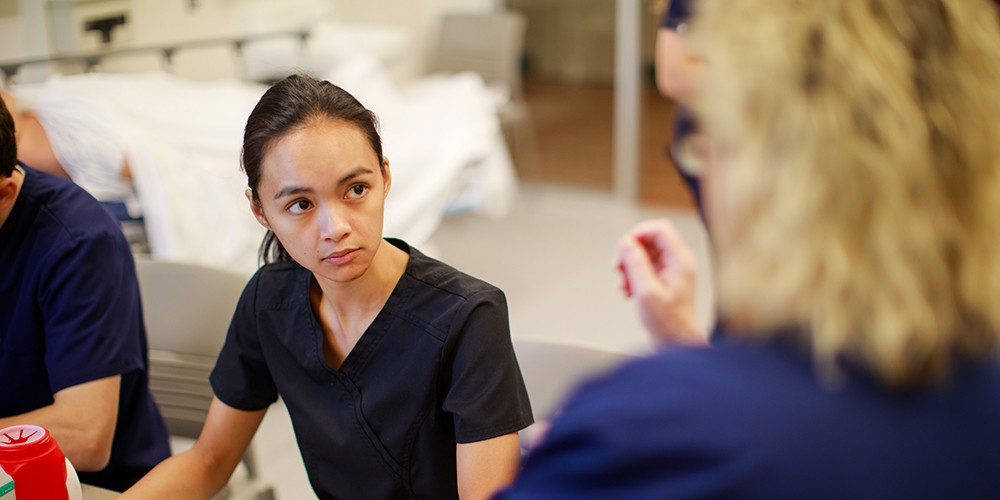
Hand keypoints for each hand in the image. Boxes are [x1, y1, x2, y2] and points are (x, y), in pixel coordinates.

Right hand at [616, 219, 706, 346]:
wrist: (677, 342)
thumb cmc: (668, 322)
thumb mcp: (646, 291)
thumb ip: (635, 264)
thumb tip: (625, 242)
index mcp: (680, 260)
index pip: (659, 229)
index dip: (638, 233)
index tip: (623, 248)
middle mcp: (678, 261)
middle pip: (650, 239)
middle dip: (630, 252)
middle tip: (619, 269)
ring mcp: (673, 270)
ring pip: (646, 253)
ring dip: (630, 265)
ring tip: (624, 285)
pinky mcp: (666, 279)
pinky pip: (646, 266)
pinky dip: (634, 274)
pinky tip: (629, 290)